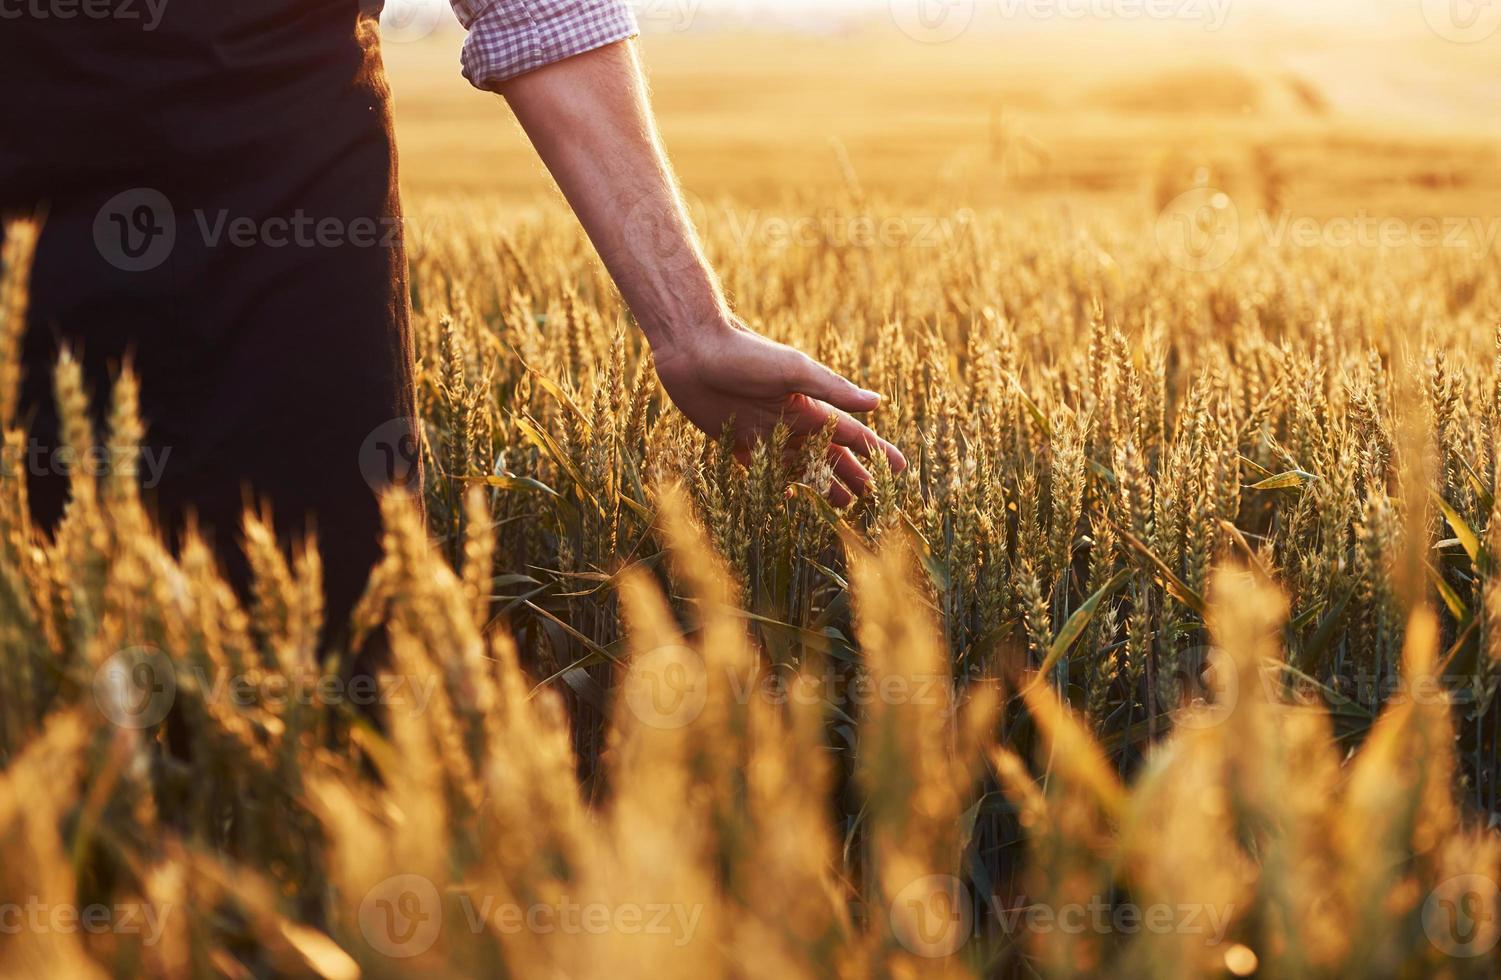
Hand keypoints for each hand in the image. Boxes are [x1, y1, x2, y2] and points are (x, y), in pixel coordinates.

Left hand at [653, 320, 906, 504]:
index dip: (876, 452)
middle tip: (873, 498)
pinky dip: (779, 484)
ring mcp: (765, 433)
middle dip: (853, 474)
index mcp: (810, 406)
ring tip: (842, 505)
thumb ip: (833, 389)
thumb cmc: (746, 354)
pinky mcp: (737, 442)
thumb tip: (877, 402)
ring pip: (800, 466)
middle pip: (829, 455)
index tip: (901, 469)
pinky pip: (764, 470)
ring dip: (821, 484)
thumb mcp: (793, 371)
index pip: (852, 435)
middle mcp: (791, 422)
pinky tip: (790, 497)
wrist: (694, 349)